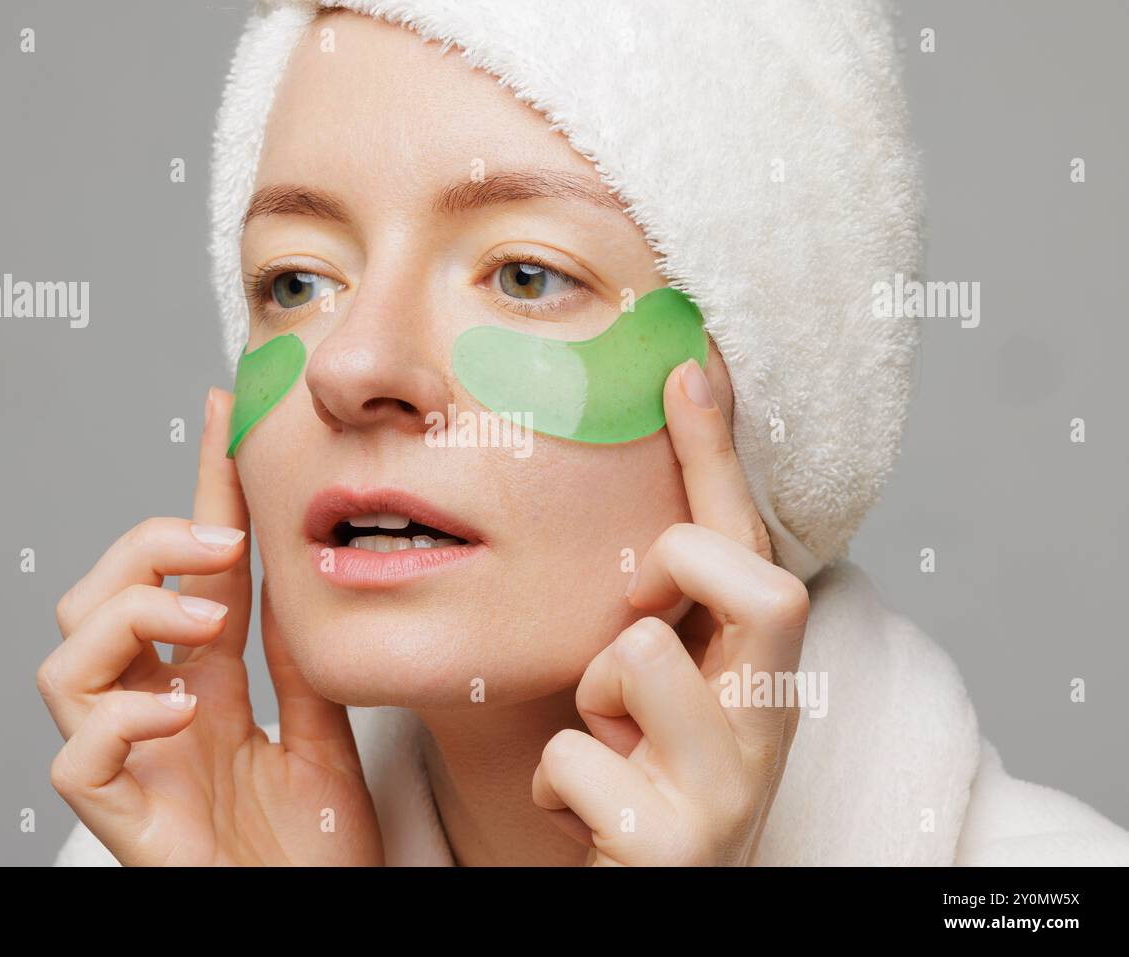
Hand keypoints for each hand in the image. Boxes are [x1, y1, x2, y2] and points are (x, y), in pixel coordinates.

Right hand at [38, 388, 382, 865]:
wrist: (320, 923)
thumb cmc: (315, 855)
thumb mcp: (321, 733)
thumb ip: (297, 663)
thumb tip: (292, 571)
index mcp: (201, 687)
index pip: (188, 573)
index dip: (199, 493)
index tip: (224, 417)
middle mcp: (154, 713)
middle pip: (95, 598)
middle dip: (144, 549)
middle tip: (219, 543)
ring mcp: (132, 763)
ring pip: (61, 662)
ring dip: (129, 618)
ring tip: (203, 622)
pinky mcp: (125, 818)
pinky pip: (76, 758)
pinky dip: (117, 719)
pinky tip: (175, 711)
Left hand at [531, 360, 808, 865]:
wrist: (644, 900)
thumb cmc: (641, 789)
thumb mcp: (654, 698)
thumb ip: (655, 622)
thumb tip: (632, 535)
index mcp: (760, 679)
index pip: (751, 547)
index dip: (719, 456)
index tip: (686, 367)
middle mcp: (766, 731)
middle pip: (769, 588)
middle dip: (688, 565)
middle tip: (640, 610)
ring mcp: (725, 794)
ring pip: (640, 659)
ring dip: (593, 695)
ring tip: (600, 741)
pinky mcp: (669, 847)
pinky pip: (575, 760)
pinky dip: (553, 779)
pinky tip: (574, 807)